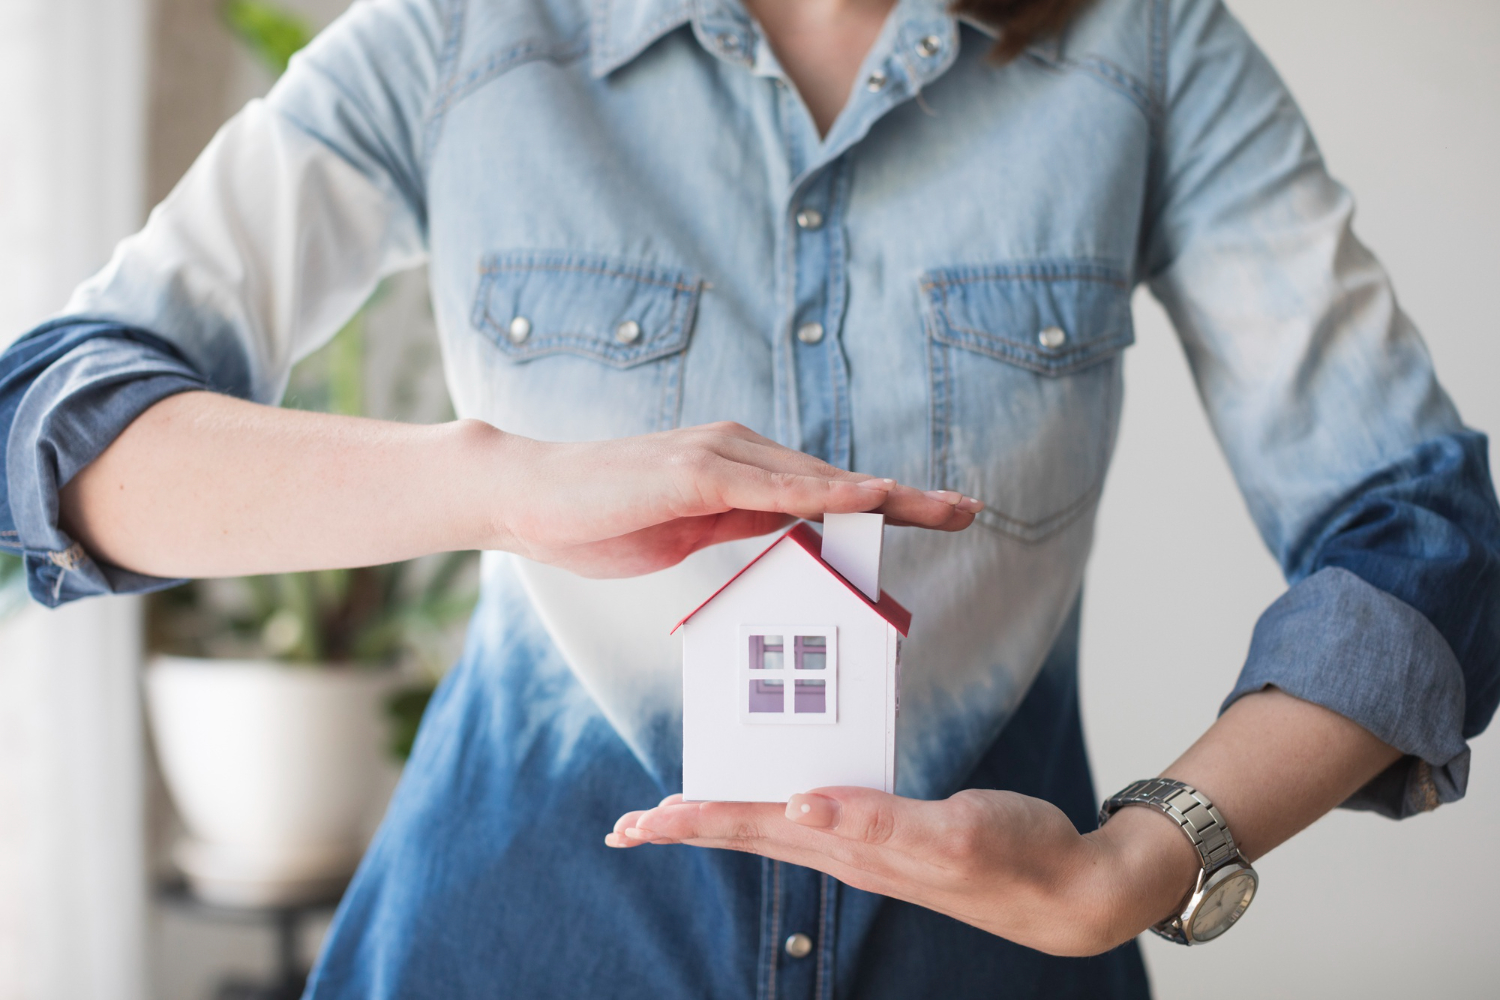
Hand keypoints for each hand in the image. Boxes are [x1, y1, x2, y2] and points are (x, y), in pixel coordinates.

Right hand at [490, 421, 982, 576]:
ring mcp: (716, 457)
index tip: (938, 512)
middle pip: (835, 478)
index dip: (884, 500)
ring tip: (937, 507)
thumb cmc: (602, 516)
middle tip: (966, 508)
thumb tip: (794, 535)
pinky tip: (865, 499)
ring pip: (814, 478)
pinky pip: (770, 486)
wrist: (529, 498)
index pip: (823, 489)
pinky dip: (822, 492)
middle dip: (904, 497)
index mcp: (737, 470)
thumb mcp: (690, 531)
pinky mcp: (691, 471)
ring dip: (879, 493)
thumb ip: (742, 526)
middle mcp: (736, 452)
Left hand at [605, 786, 1198, 956]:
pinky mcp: (895, 838)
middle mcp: (851, 853)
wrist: (1072, 891)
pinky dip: (779, 808)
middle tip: (627, 827)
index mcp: (853, 848)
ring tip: (679, 817)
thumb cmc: (1021, 857)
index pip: (755, 829)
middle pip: (751, 834)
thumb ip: (878, 822)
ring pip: (778, 831)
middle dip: (688, 828)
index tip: (639, 823)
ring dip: (724, 822)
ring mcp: (871, 851)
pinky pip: (819, 819)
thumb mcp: (952, 833)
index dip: (694, 823)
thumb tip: (800, 806)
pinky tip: (778, 805)